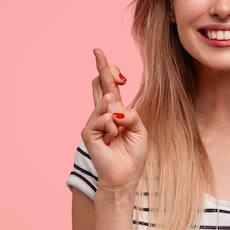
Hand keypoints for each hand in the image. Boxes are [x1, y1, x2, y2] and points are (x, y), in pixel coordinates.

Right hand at [81, 49, 147, 195]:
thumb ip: (131, 116)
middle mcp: (103, 114)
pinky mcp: (89, 133)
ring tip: (118, 133)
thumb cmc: (133, 156)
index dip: (107, 69)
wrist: (125, 177)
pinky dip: (110, 126)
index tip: (99, 52)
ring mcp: (94, 122)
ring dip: (117, 116)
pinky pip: (101, 119)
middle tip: (98, 52)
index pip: (109, 86)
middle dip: (102, 68)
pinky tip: (112, 137)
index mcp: (117, 112)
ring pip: (104, 103)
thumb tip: (116, 109)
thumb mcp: (140, 131)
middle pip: (99, 85)